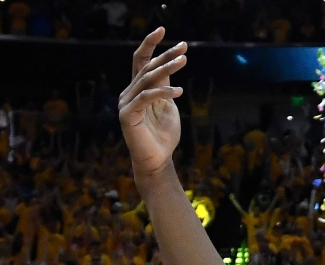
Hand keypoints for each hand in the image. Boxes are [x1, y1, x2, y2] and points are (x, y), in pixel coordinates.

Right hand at [119, 29, 187, 178]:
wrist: (157, 159)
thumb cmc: (163, 135)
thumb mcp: (168, 106)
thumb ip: (165, 88)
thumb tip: (169, 68)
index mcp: (138, 88)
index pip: (141, 60)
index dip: (150, 44)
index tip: (163, 30)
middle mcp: (129, 92)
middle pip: (146, 66)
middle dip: (165, 55)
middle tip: (184, 47)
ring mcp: (126, 103)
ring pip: (147, 78)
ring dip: (167, 68)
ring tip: (184, 61)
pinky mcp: (127, 115)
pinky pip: (145, 97)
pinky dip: (162, 92)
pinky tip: (178, 91)